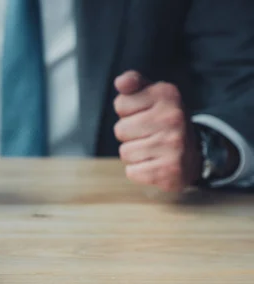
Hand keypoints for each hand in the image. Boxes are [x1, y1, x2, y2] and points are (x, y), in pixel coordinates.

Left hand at [113, 70, 201, 191]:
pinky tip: (155, 163)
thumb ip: (134, 83)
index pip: (121, 104)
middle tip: (149, 134)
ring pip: (125, 152)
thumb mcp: (152, 95)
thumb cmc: (163, 122)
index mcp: (167, 95)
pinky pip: (132, 172)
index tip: (144, 114)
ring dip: (134, 153)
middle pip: (120, 130)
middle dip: (130, 134)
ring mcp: (174, 145)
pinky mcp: (170, 170)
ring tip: (153, 149)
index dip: (127, 112)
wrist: (193, 154)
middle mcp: (174, 118)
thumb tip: (120, 82)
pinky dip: (139, 171)